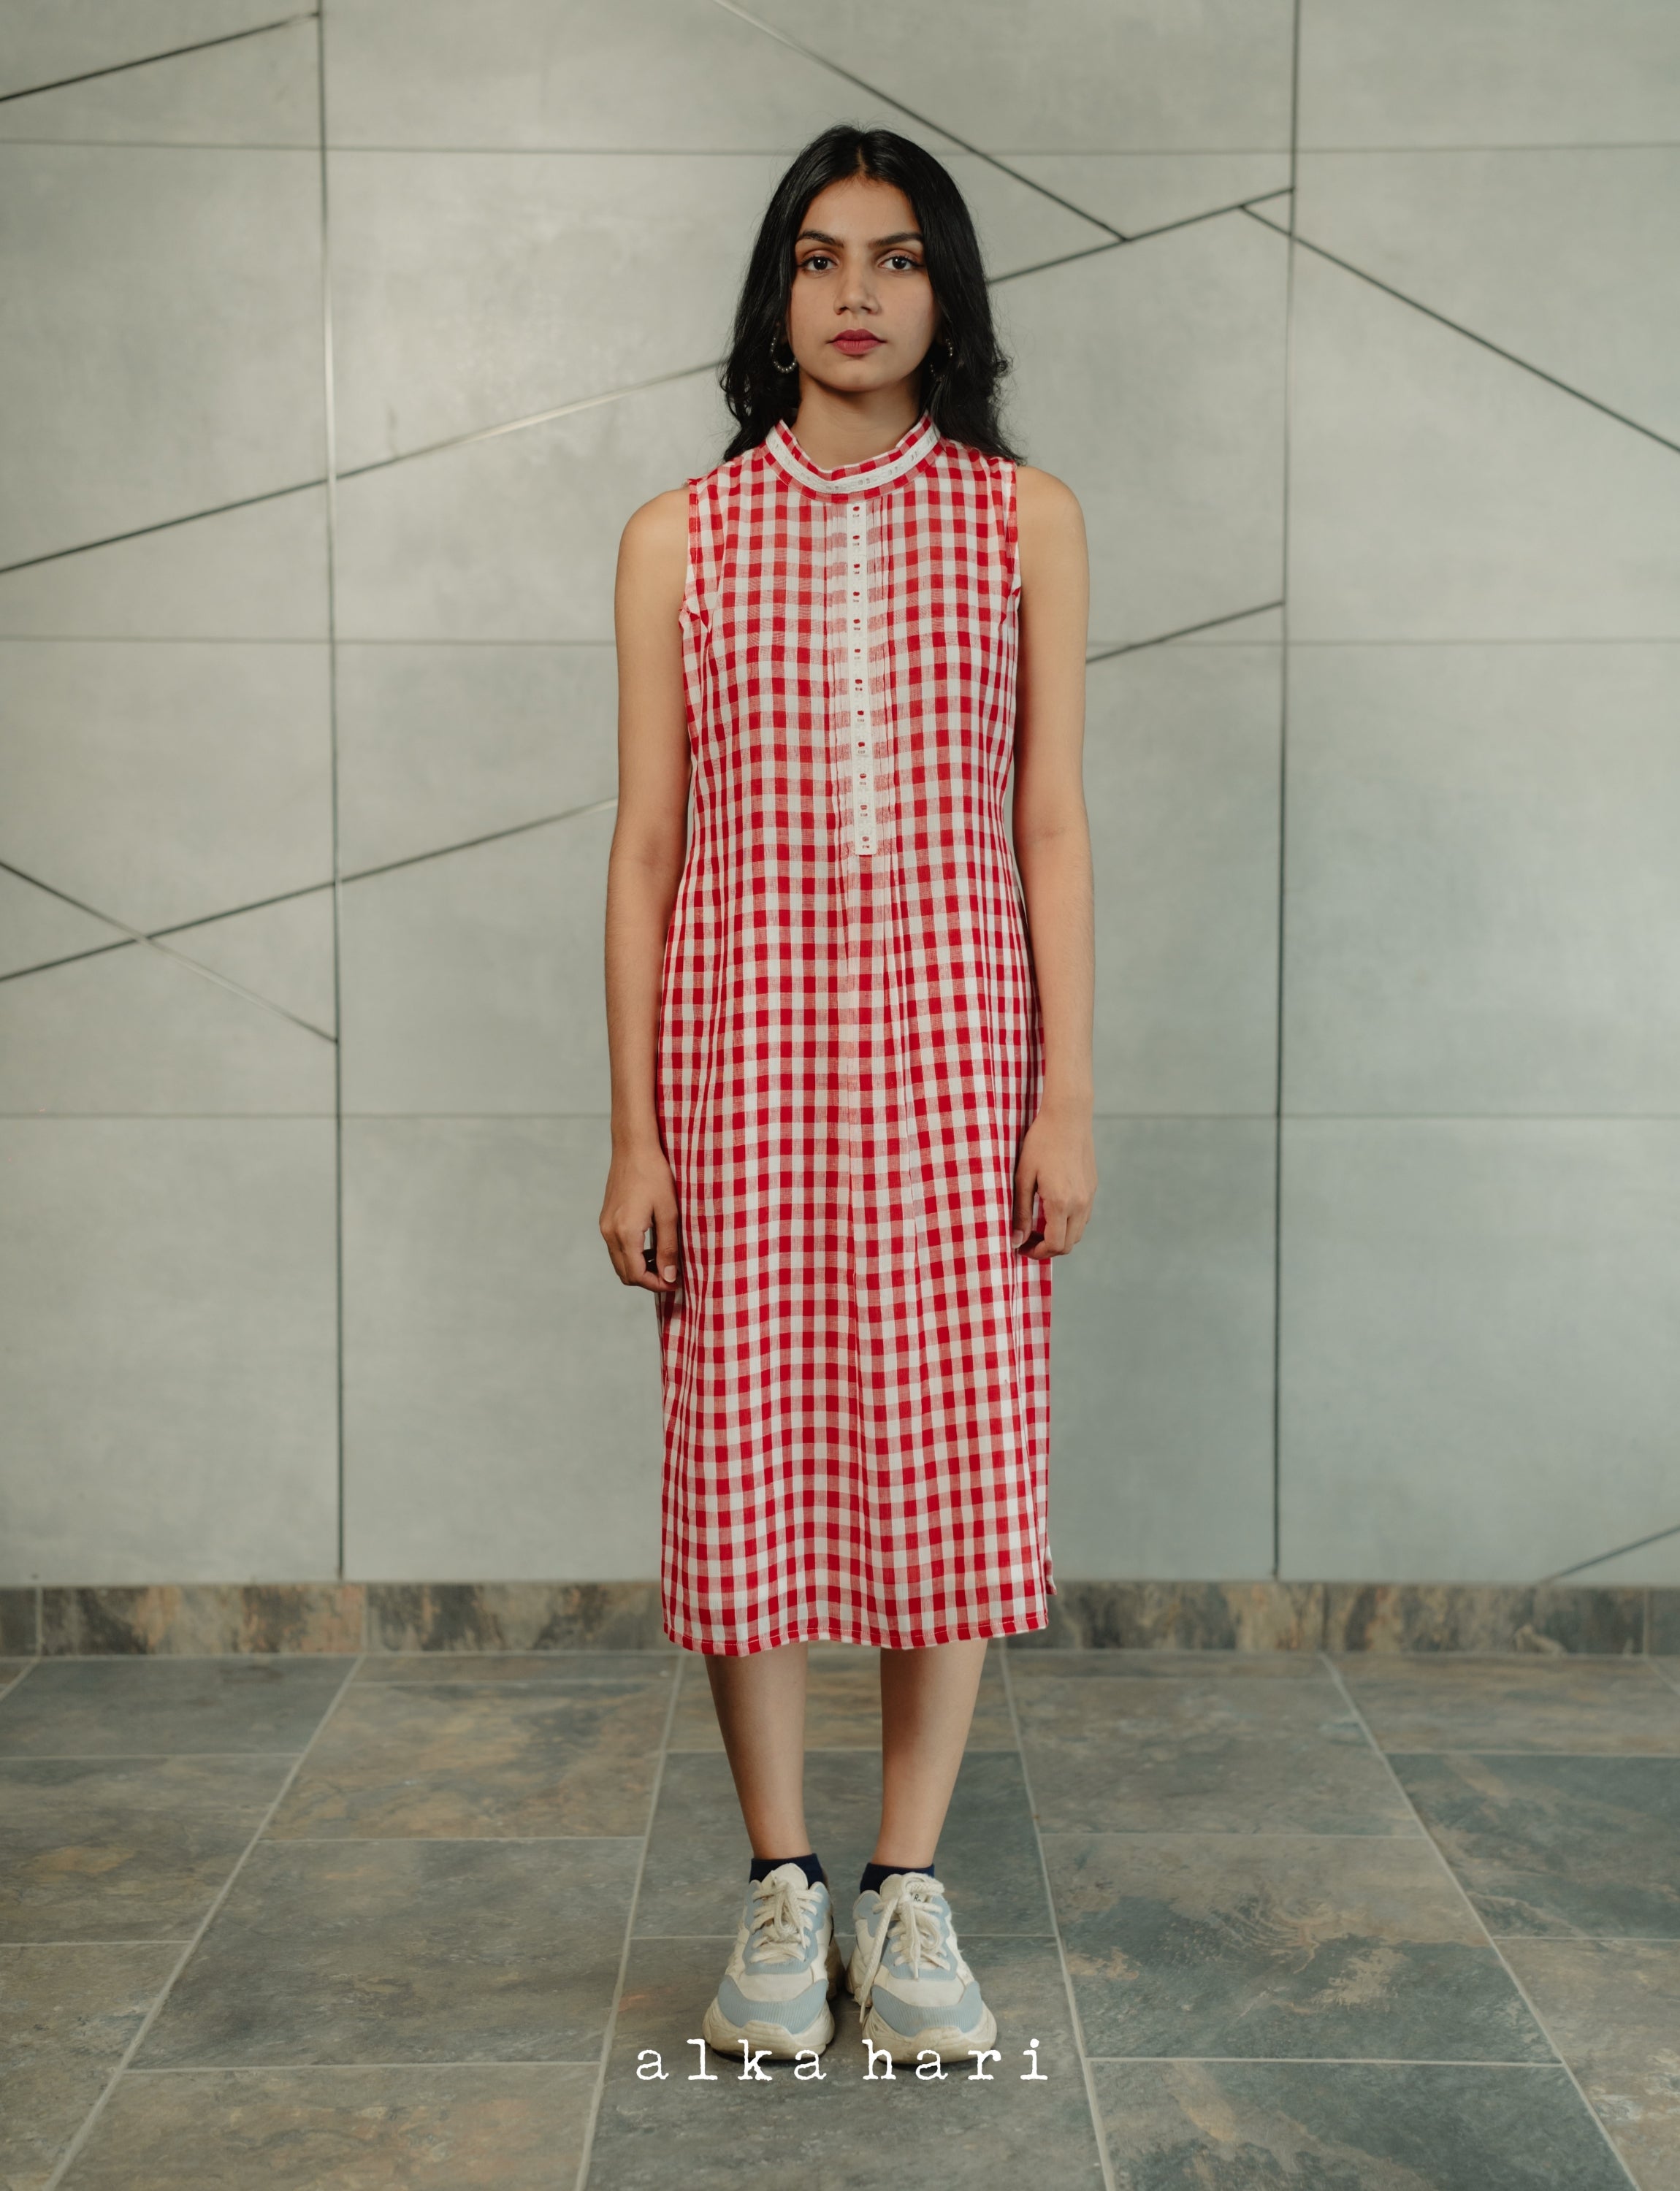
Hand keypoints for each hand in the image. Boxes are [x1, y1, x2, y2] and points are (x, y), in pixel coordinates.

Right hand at [600, 1142, 681, 1291]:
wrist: (633, 1148)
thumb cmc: (655, 1175)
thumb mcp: (669, 1212)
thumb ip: (668, 1247)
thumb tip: (669, 1277)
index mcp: (625, 1233)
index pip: (637, 1275)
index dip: (657, 1285)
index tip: (676, 1283)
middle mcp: (610, 1233)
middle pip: (625, 1274)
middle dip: (648, 1280)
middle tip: (672, 1275)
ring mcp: (605, 1226)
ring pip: (620, 1263)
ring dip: (640, 1268)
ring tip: (664, 1259)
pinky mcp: (606, 1219)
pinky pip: (616, 1249)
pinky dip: (632, 1255)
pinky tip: (651, 1244)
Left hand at [1011, 1101, 1095, 1259]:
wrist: (1068, 1117)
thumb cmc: (1041, 1143)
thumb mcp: (1023, 1177)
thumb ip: (1020, 1212)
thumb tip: (1015, 1240)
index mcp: (1061, 1202)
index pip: (1055, 1245)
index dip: (1037, 1253)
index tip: (1021, 1248)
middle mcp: (1080, 1203)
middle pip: (1068, 1245)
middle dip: (1047, 1249)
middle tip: (1026, 1240)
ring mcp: (1089, 1196)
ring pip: (1077, 1233)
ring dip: (1059, 1237)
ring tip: (1037, 1227)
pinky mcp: (1092, 1188)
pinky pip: (1083, 1217)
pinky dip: (1068, 1224)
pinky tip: (1051, 1212)